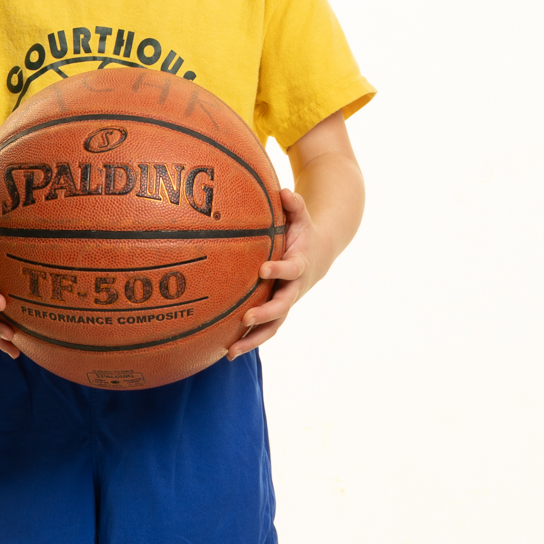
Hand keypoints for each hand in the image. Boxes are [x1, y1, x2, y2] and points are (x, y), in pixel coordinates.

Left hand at [229, 185, 321, 356]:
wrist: (318, 257)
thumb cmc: (302, 233)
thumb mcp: (301, 217)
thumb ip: (295, 205)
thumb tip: (284, 191)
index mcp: (300, 265)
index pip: (291, 269)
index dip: (280, 270)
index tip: (263, 269)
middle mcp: (294, 288)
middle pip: (283, 305)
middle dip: (265, 313)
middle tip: (246, 318)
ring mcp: (286, 303)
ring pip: (273, 327)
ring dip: (253, 340)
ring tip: (230, 352)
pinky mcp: (277, 313)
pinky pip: (263, 331)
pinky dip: (247, 342)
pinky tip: (225, 352)